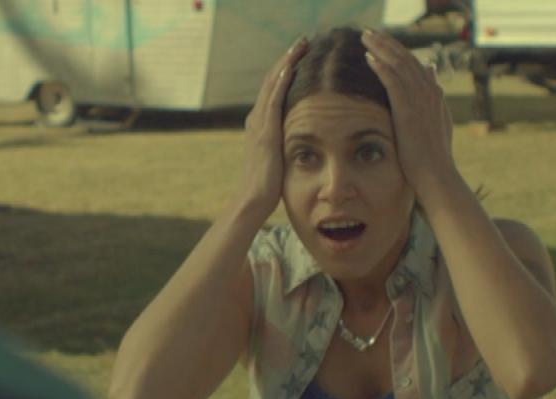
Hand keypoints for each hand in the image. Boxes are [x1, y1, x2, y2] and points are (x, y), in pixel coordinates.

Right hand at [236, 37, 307, 217]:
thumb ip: (286, 145)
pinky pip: (273, 100)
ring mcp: (259, 124)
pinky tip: (291, 66)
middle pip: (273, 79)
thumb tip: (303, 142)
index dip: (286, 69)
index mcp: (260, 124)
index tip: (301, 54)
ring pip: (273, 84)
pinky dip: (281, 81)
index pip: (274, 89)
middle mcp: (257, 119)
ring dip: (286, 62)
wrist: (253, 201)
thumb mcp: (279, 160)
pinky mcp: (265, 132)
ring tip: (300, 45)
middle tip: (303, 41)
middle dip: (288, 58)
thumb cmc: (268, 188)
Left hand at [362, 29, 458, 203]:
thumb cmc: (432, 156)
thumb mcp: (437, 121)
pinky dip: (381, 66)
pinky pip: (394, 80)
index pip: (415, 64)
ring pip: (399, 64)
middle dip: (387, 43)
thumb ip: (433, 96)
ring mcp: (420, 100)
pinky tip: (369, 57)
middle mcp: (429, 92)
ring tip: (365, 37)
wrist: (435, 175)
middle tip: (369, 32)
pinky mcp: (408, 109)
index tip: (382, 42)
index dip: (398, 50)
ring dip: (381, 47)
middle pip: (406, 58)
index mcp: (434, 94)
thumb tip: (431, 69)